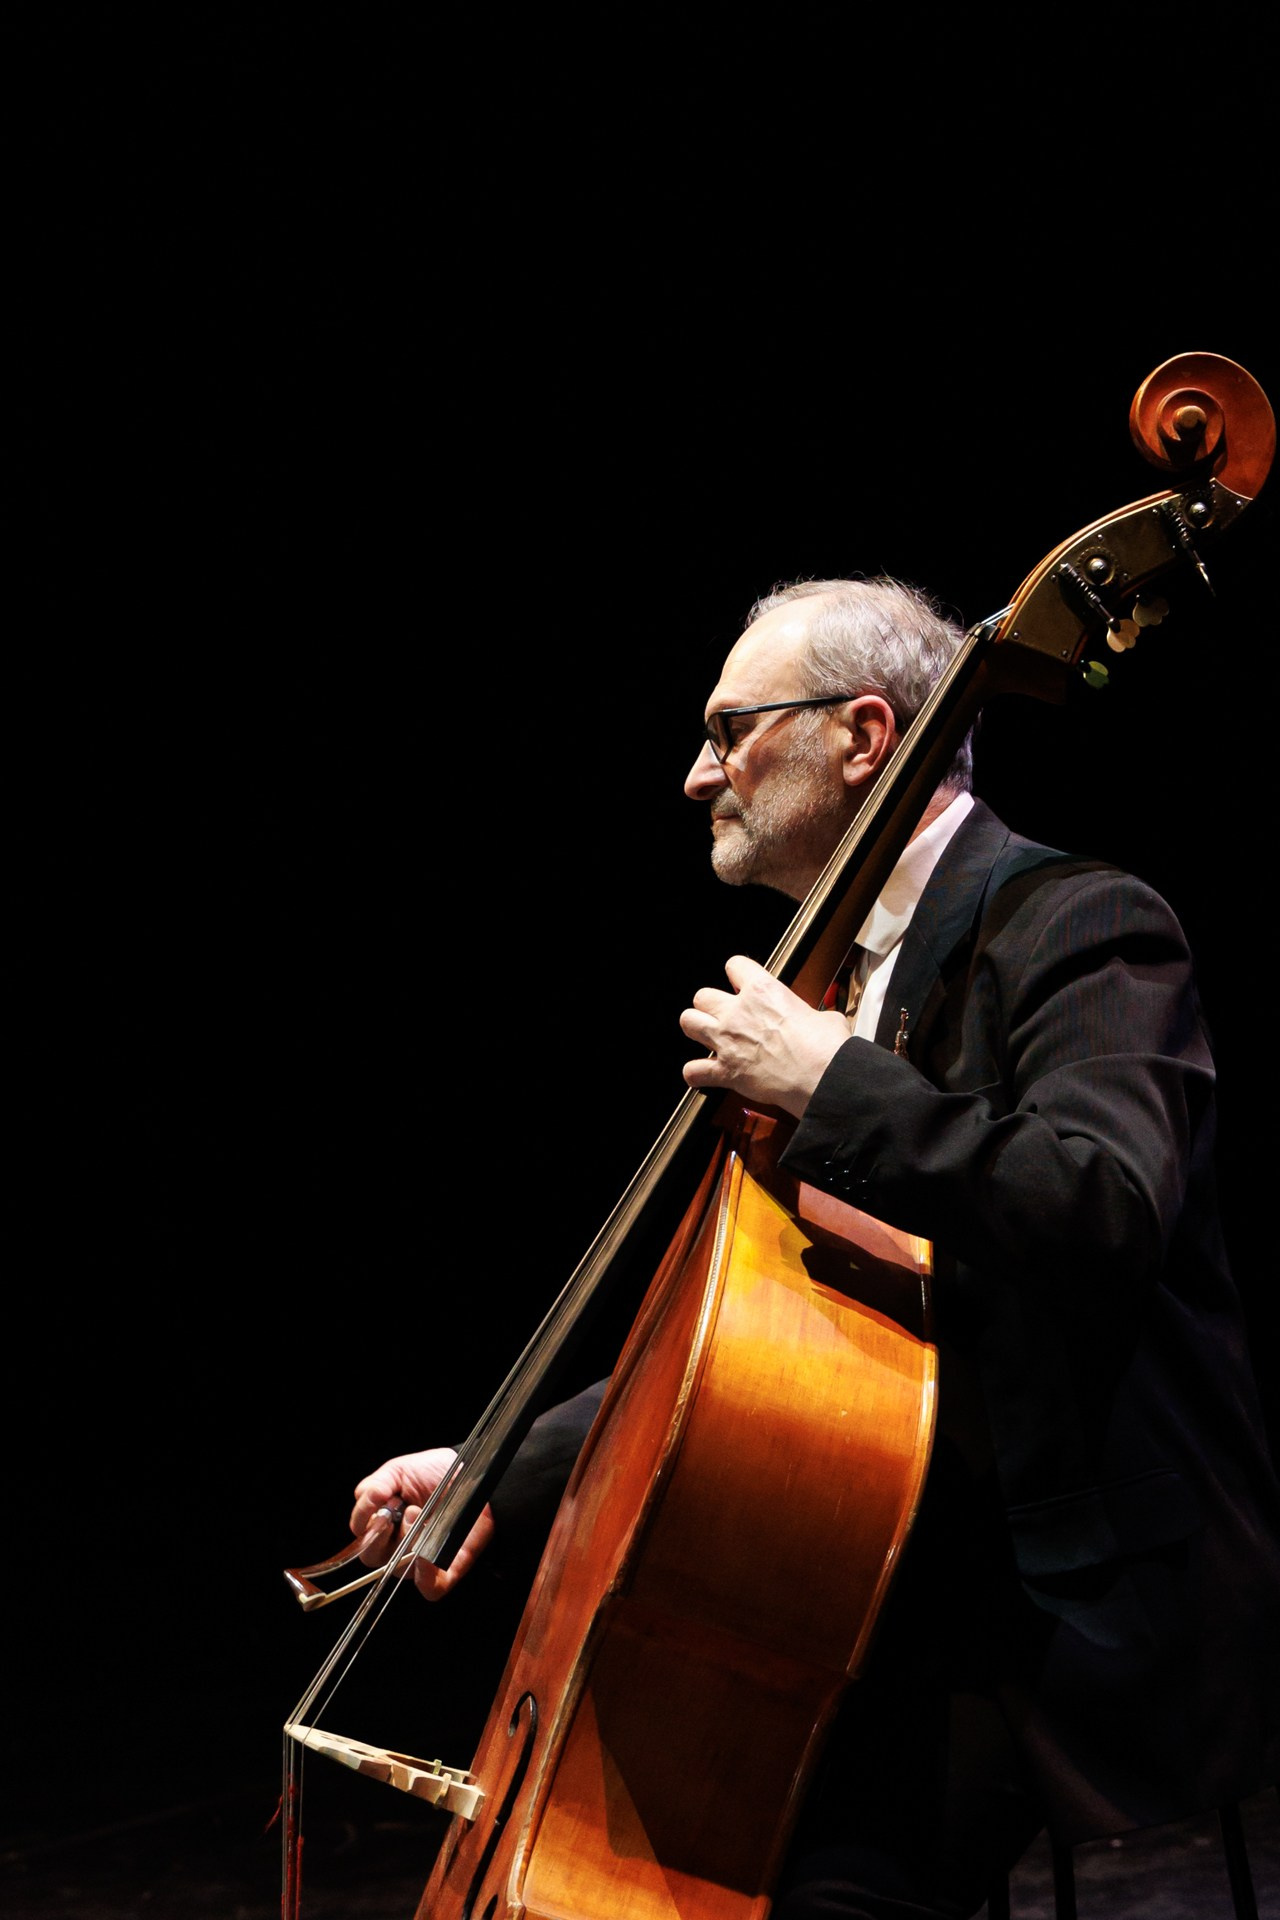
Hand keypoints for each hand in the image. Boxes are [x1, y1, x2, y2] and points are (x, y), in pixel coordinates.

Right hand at [350, 1448, 494, 1601]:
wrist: (473, 1475)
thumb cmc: (435, 1474)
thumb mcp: (400, 1471)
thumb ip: (376, 1484)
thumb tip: (367, 1497)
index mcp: (384, 1526)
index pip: (361, 1536)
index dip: (364, 1521)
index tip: (378, 1502)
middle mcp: (398, 1547)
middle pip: (372, 1557)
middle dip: (379, 1534)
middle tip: (393, 1512)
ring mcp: (419, 1561)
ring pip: (399, 1567)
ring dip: (406, 1540)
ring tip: (419, 1514)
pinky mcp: (444, 1572)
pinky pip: (430, 1587)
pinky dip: (425, 1575)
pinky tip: (425, 1555)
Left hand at [680, 954, 851, 1116]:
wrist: (822, 1078)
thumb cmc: (826, 1048)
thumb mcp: (825, 1018)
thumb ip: (809, 1016)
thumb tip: (817, 1024)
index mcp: (763, 992)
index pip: (735, 965)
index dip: (738, 973)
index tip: (741, 982)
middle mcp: (738, 1013)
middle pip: (702, 995)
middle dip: (710, 1005)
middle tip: (723, 1014)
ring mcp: (727, 1041)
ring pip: (688, 1022)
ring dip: (696, 1028)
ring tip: (707, 1036)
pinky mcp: (725, 1071)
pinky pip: (692, 1070)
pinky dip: (696, 1074)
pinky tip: (703, 1074)